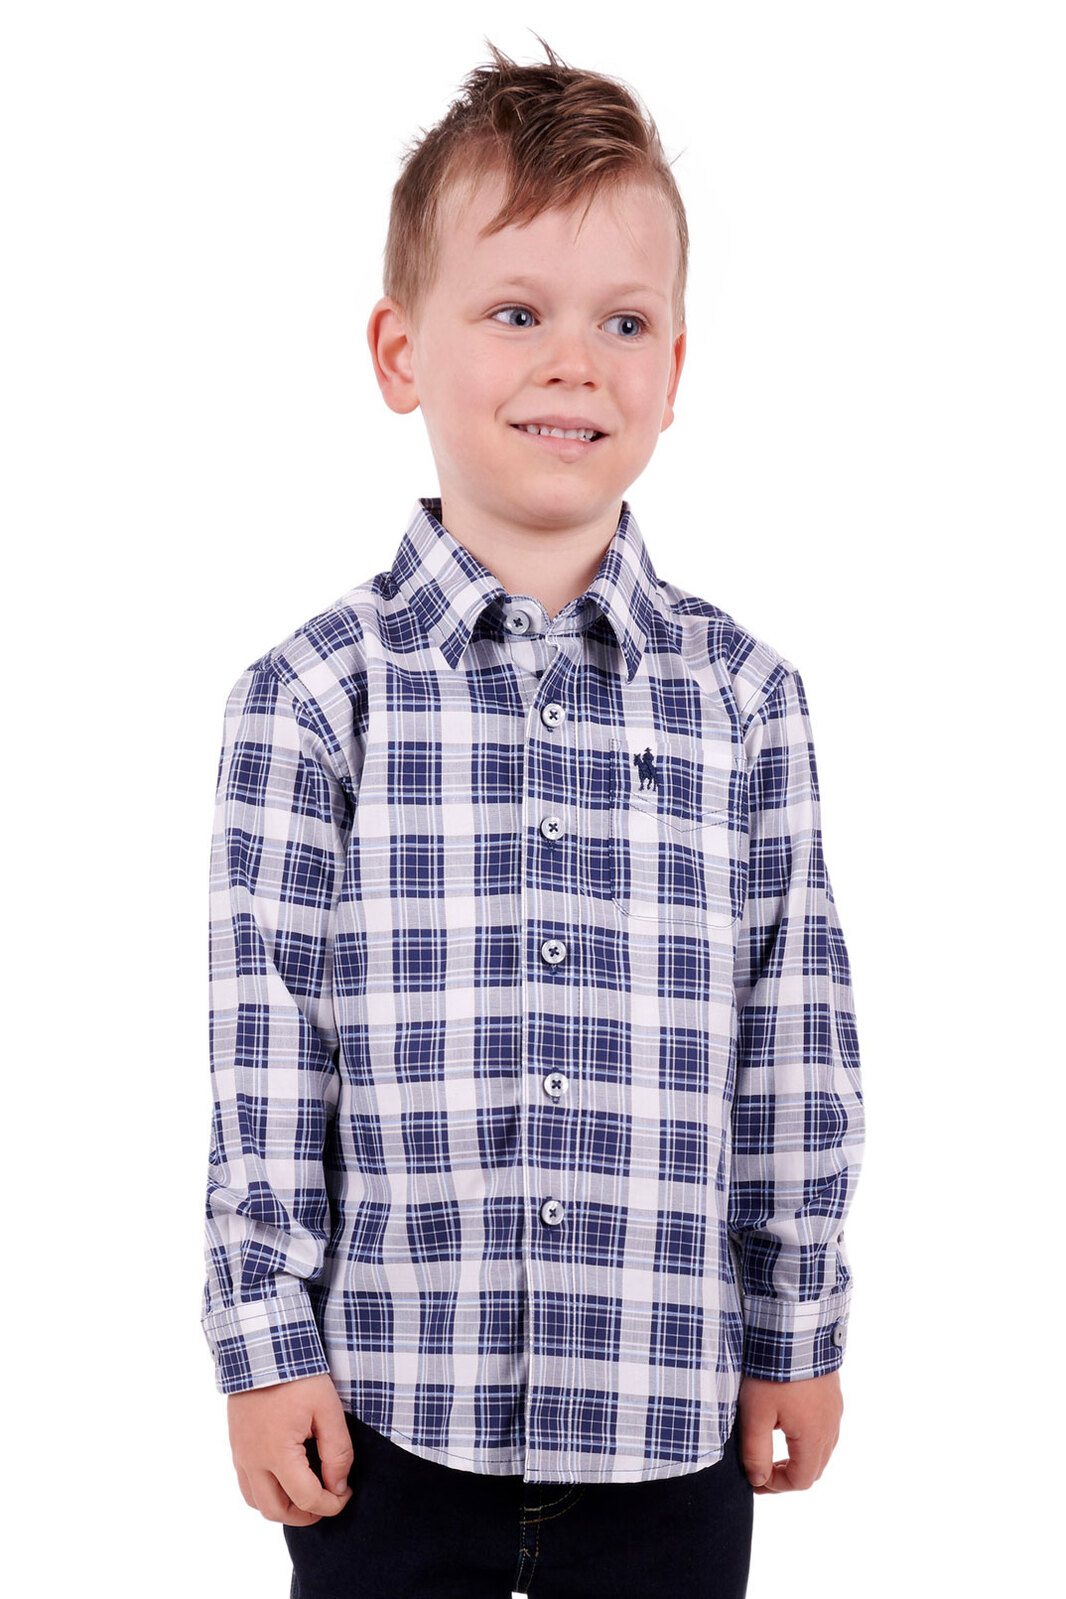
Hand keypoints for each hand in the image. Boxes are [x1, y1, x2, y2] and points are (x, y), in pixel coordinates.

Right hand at [226, 1373, 354, 1524]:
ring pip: (256, 1502)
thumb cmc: (297, 1375)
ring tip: (306, 1494)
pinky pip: (246, 1484)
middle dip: (305, 1515)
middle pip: (276, 1511)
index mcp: (277, 1453)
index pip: (306, 1499)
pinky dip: (266, 1491)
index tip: (346, 1493)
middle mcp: (253, 1460)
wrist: (262, 1347)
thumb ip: (337, 1451)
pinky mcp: (236, 1444)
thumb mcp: (328, 1408)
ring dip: (282, 1507)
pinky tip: (285, 1477)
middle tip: (327, 1503)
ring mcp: (241, 1453)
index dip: (331, 1504)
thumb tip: (338, 1485)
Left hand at [737, 1370, 842, 1493]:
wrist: (795, 1330)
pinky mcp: (832, 1393)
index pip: (801, 1480)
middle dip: (787, 1473)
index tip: (754, 1478)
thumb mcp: (755, 1415)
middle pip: (814, 1467)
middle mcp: (830, 1428)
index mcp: (814, 1439)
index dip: (776, 1486)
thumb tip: (758, 1479)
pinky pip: (824, 1426)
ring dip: (798, 1455)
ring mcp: (834, 1409)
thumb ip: (756, 1452)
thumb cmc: (773, 1373)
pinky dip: (807, 1436)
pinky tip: (786, 1421)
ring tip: (771, 1446)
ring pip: (821, 1448)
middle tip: (761, 1467)